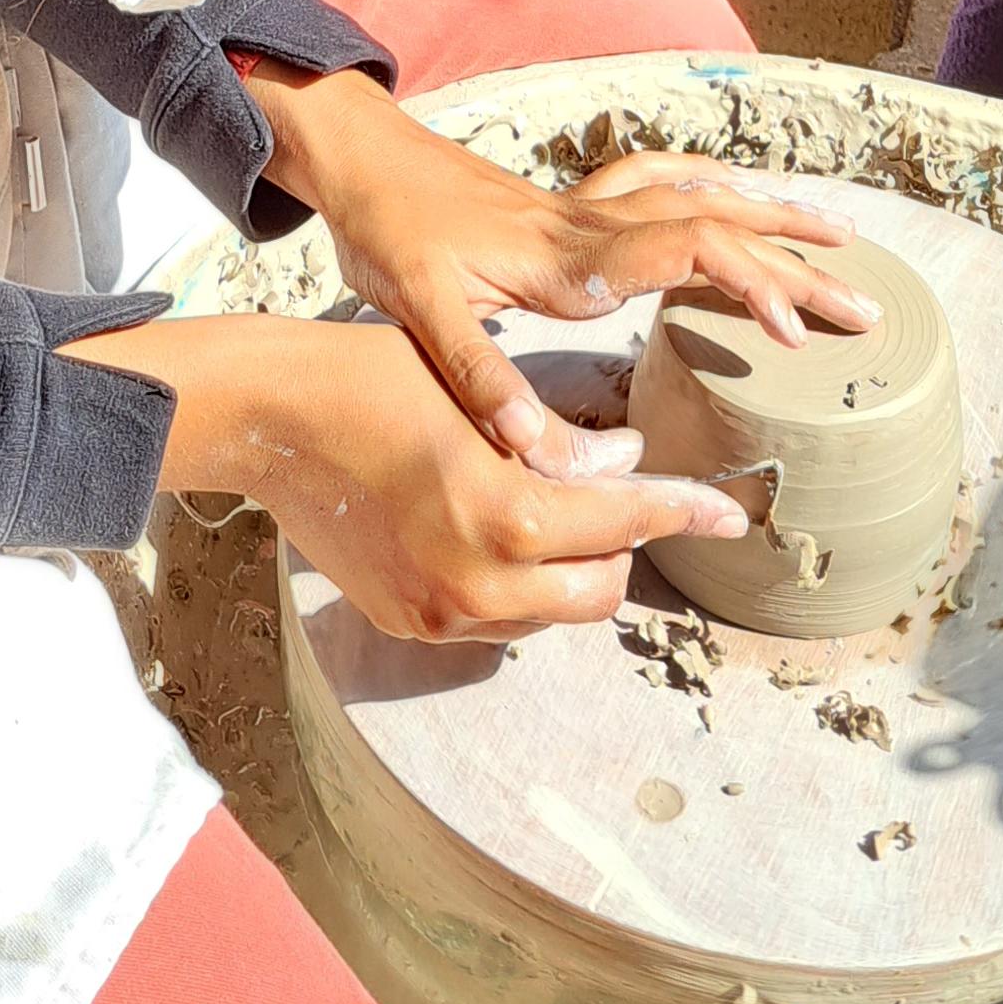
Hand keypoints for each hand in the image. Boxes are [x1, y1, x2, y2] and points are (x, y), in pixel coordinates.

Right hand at [68, 311, 752, 642]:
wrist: (271, 419)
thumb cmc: (374, 379)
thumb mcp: (477, 394)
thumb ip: (555, 442)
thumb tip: (622, 465)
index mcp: (499, 515)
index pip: (623, 524)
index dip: (683, 512)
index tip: (731, 512)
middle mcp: (474, 584)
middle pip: (598, 590)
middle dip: (622, 545)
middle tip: (621, 492)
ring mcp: (438, 615)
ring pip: (550, 613)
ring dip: (571, 568)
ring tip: (555, 504)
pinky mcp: (409, 624)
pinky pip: (495, 620)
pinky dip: (517, 583)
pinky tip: (500, 528)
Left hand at [239, 65, 877, 474]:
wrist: (362, 161)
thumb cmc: (389, 234)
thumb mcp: (422, 313)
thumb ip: (483, 380)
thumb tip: (540, 453)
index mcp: (572, 253)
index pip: (688, 249)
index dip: (750, 283)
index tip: (797, 333)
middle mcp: (596, 222)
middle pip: (720, 224)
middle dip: (797, 263)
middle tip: (866, 304)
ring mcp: (590, 207)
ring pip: (704, 198)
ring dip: (773, 219)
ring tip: (839, 238)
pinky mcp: (575, 206)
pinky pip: (667, 186)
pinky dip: (717, 190)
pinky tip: (740, 199)